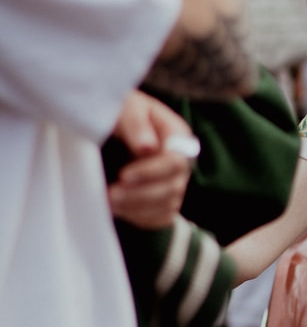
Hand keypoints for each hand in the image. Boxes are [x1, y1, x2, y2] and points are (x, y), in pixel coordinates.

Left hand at [107, 91, 194, 229]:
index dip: (151, 172)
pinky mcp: (164, 202)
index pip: (175, 161)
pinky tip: (118, 209)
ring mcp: (174, 183)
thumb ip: (136, 123)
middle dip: (140, 194)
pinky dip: (139, 217)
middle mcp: (180, 161)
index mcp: (177, 134)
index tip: (124, 176)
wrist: (106, 129)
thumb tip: (147, 147)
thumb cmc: (118, 113)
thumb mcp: (124, 107)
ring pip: (166, 205)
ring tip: (108, 202)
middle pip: (172, 187)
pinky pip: (160, 218)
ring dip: (136, 208)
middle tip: (111, 194)